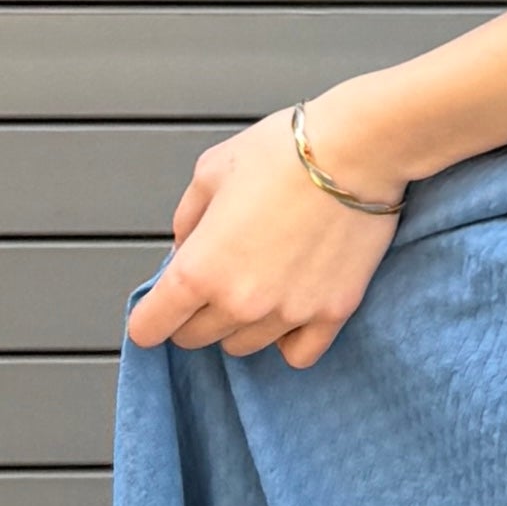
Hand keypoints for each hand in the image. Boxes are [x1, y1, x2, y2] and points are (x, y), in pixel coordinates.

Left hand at [123, 107, 400, 368]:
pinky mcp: (332, 313)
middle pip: (195, 339)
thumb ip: (187, 219)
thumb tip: (184, 248)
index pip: (150, 327)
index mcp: (199, 270)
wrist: (357, 151)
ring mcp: (288, 314)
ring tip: (255, 286)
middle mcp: (239, 303)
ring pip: (242, 346)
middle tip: (211, 282)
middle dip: (192, 315)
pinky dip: (287, 340)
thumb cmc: (283, 153)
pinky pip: (297, 354)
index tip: (156, 309)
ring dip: (238, 324)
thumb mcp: (210, 171)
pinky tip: (288, 312)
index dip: (148, 317)